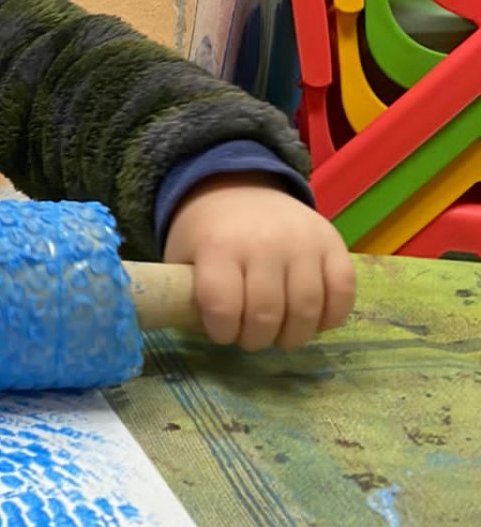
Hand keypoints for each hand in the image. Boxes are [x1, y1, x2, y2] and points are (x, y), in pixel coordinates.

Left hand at [162, 177, 355, 351]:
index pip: (223, 305)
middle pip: (267, 315)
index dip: (222, 330)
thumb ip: (186, 294)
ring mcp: (303, 243)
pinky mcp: (334, 244)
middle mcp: (264, 243)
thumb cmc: (209, 233)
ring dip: (292, 336)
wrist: (241, 187)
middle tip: (251, 336)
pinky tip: (313, 320)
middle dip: (256, 339)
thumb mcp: (182, 257)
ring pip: (306, 310)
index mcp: (219, 247)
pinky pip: (343, 292)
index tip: (221, 331)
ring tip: (279, 334)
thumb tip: (198, 334)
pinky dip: (330, 317)